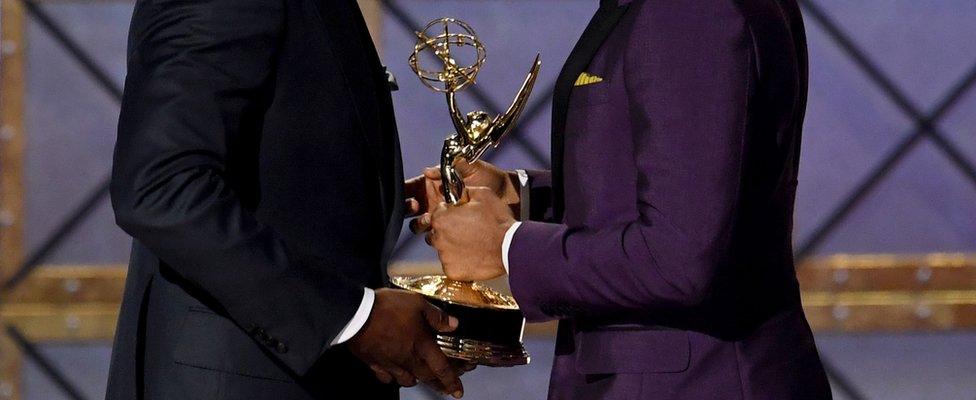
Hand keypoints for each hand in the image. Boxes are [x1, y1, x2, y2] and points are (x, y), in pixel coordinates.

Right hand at [346, 289, 465, 397]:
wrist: (355, 315)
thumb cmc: (388, 308)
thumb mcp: (417, 303)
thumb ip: (436, 316)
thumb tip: (453, 325)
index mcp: (421, 345)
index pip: (442, 368)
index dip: (452, 381)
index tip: (458, 391)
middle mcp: (408, 359)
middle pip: (427, 377)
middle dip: (439, 384)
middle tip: (446, 386)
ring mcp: (390, 364)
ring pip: (407, 380)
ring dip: (417, 380)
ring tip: (421, 377)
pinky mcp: (374, 364)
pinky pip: (386, 378)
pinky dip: (393, 378)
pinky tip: (394, 373)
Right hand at [409, 160, 519, 232]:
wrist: (508, 196)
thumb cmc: (489, 177)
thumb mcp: (471, 167)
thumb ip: (451, 166)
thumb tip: (427, 171)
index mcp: (435, 183)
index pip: (411, 188)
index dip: (404, 192)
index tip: (407, 196)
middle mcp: (434, 200)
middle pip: (410, 207)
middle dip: (407, 209)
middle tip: (416, 207)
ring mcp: (442, 215)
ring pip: (420, 222)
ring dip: (420, 222)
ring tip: (428, 219)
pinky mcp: (451, 228)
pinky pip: (434, 234)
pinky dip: (432, 234)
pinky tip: (436, 231)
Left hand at [429, 187, 514, 280]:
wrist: (511, 247)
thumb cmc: (497, 221)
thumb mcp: (482, 194)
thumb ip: (463, 191)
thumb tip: (454, 190)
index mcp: (441, 218)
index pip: (437, 213)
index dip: (450, 213)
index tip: (461, 216)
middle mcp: (438, 238)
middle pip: (437, 232)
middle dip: (449, 230)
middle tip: (468, 231)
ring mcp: (444, 256)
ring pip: (443, 249)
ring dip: (453, 246)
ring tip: (472, 244)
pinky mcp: (452, 271)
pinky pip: (451, 264)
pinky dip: (459, 261)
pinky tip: (473, 255)